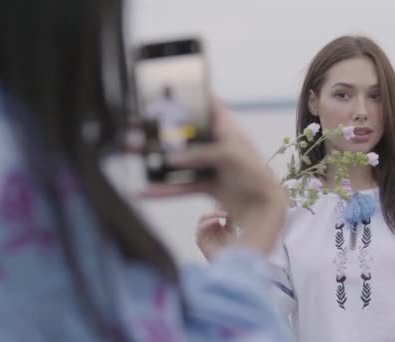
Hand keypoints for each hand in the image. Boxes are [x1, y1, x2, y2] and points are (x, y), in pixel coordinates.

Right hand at [139, 97, 286, 254]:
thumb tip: (172, 159)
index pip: (209, 105)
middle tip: (138, 122)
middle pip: (185, 133)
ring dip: (155, 158)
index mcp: (226, 129)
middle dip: (162, 129)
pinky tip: (144, 191)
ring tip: (131, 150)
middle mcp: (216, 144)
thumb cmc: (254, 174)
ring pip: (178, 159)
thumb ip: (200, 154)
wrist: (264, 206)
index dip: (192, 95)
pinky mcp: (206, 185)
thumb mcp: (229, 155)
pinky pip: (180, 186)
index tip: (168, 88)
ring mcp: (210, 165)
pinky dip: (163, 190)